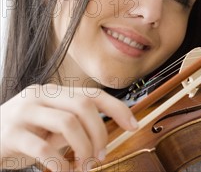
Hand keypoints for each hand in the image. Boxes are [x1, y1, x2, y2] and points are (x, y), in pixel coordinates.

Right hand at [0, 84, 137, 170]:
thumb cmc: (19, 137)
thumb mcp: (47, 126)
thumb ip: (72, 125)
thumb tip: (103, 138)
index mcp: (52, 92)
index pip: (93, 94)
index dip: (117, 109)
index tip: (133, 126)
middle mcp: (39, 96)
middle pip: (83, 105)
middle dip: (100, 133)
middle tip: (101, 156)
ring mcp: (23, 112)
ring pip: (68, 124)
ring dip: (83, 148)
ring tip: (83, 166)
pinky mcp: (10, 134)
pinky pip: (44, 148)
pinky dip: (60, 164)